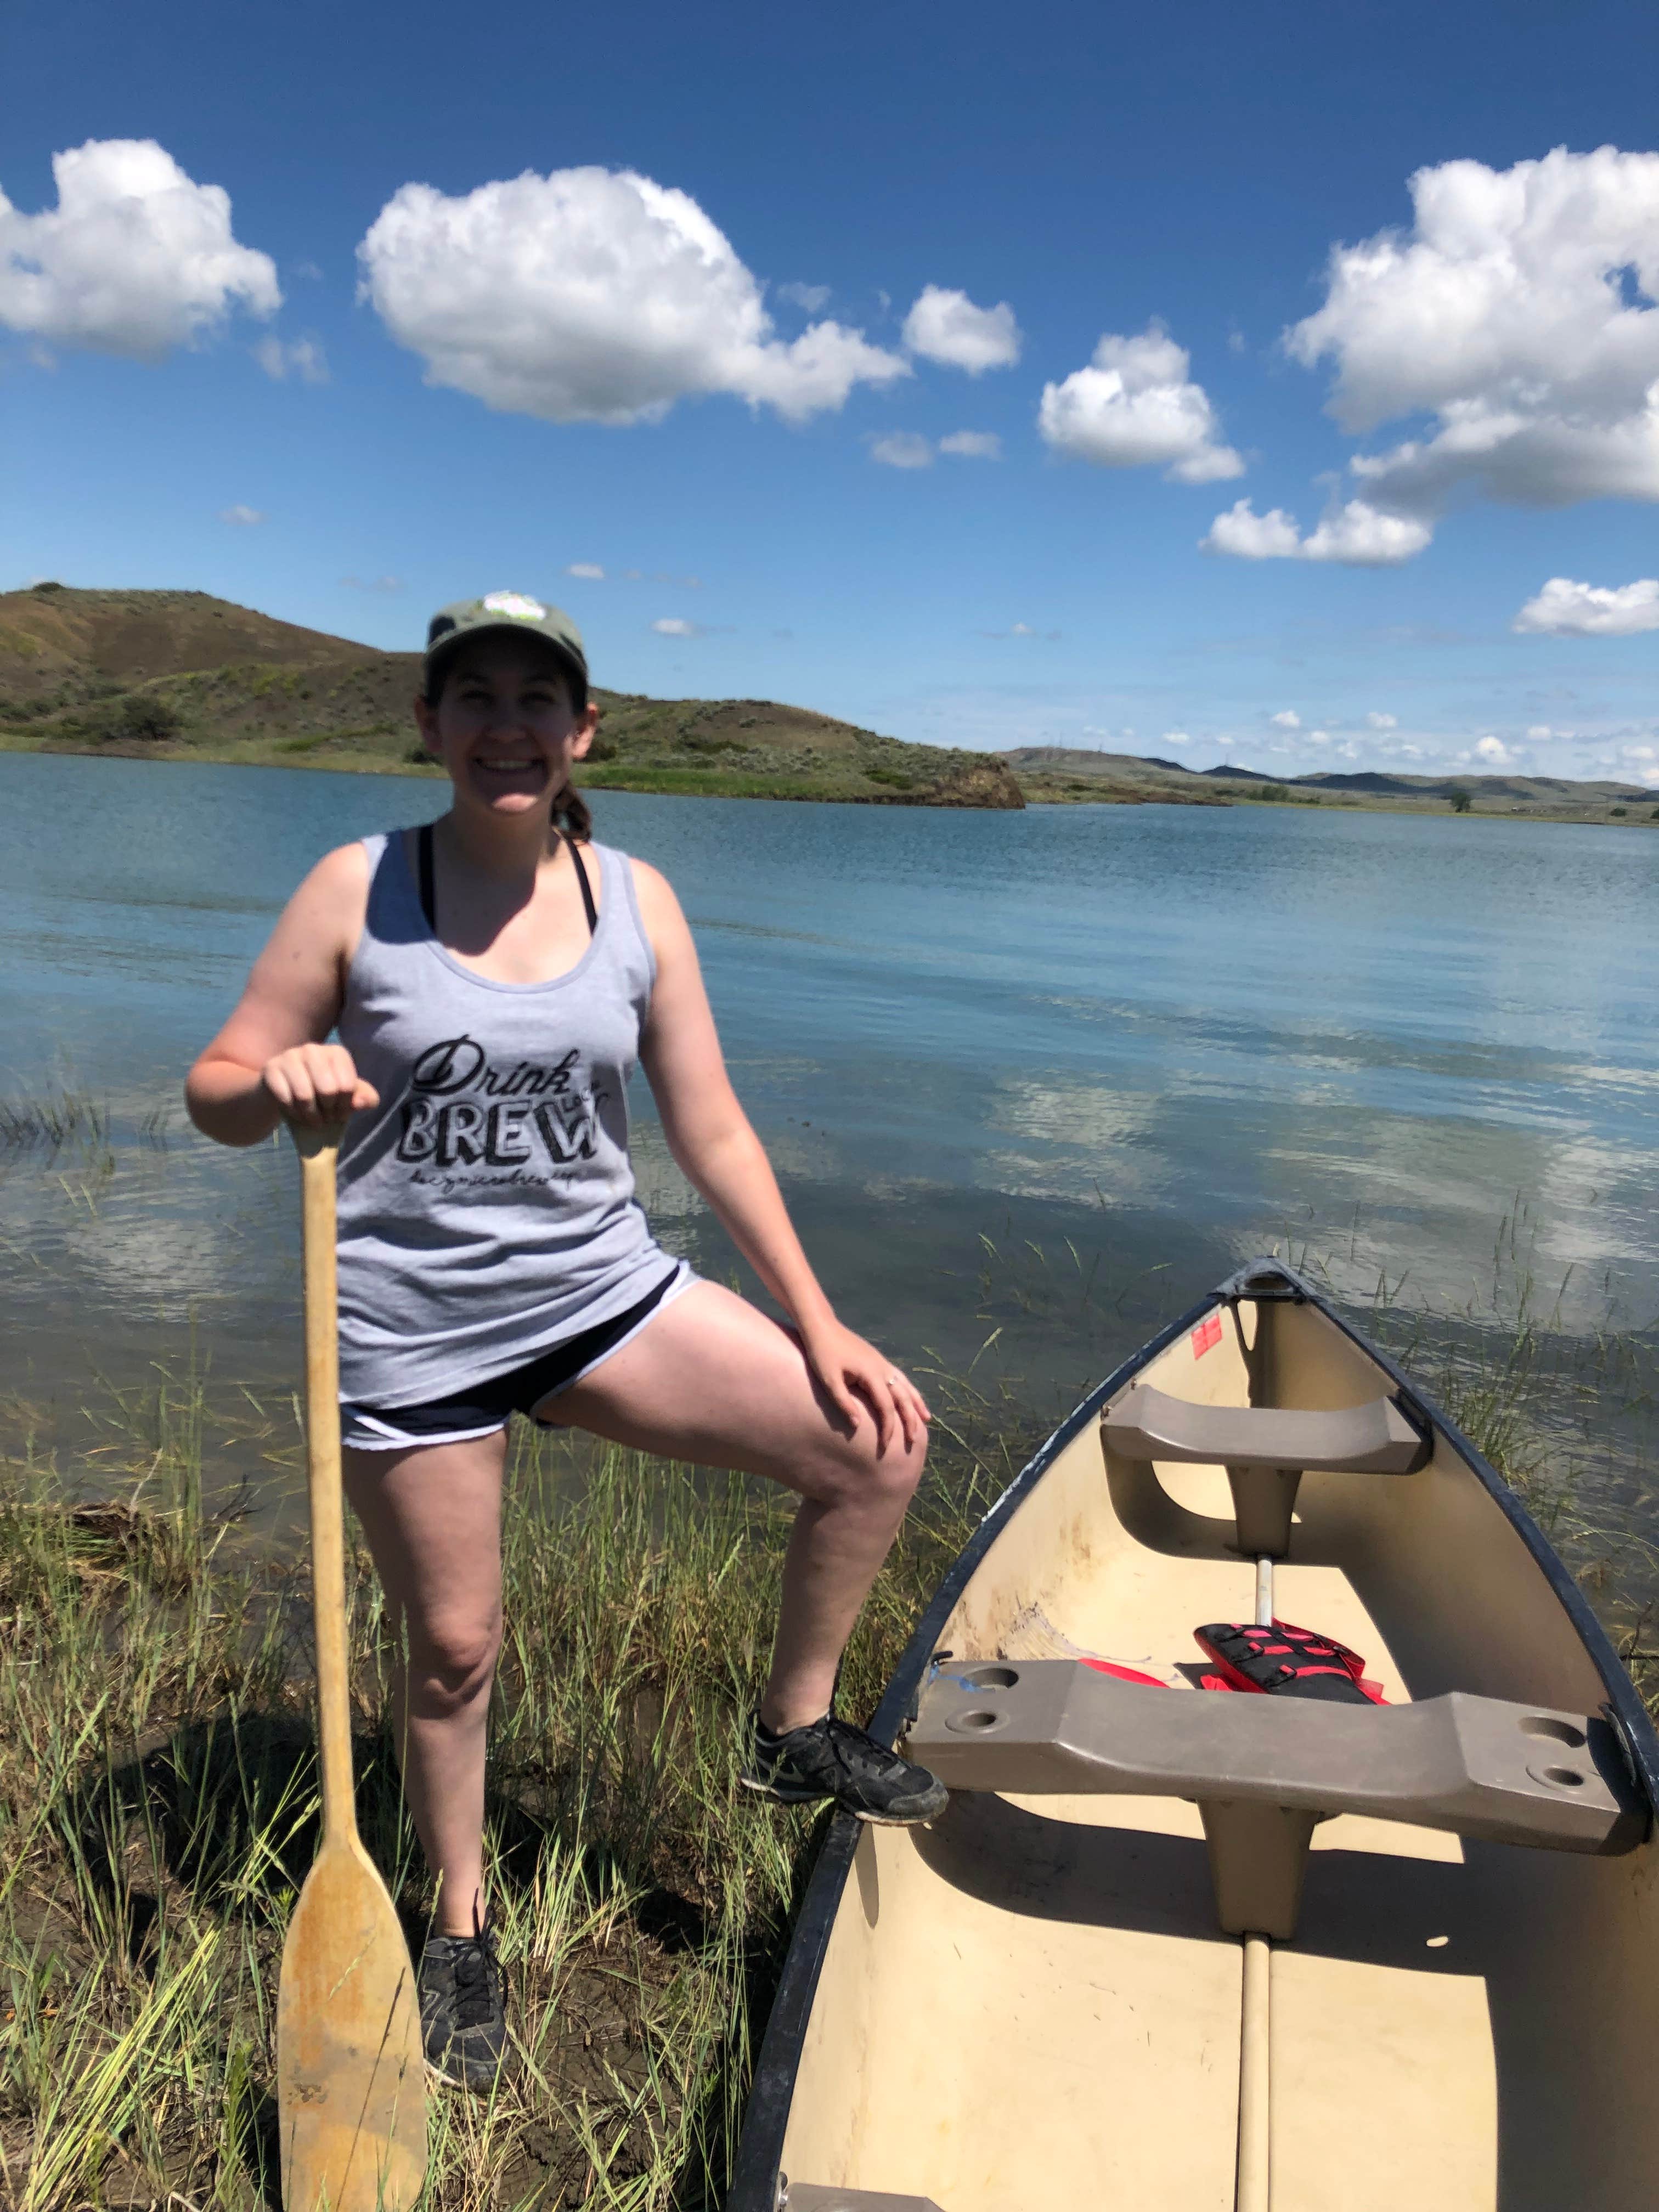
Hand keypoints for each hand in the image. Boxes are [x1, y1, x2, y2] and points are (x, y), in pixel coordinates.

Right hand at [260, 1043, 378, 1128]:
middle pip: (328, 1090)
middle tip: (326, 1118)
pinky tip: (296, 1114)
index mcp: (336, 1053)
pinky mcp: (271, 1068)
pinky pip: (285, 1098)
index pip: (348, 1086)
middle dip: (328, 1112)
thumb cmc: (319, 1095)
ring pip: (305, 1095)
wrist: (282, 1094)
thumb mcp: (345, 1098)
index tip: (340, 1114)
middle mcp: (313, 1049)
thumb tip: (360, 1103)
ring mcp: (290, 1056)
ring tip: (313, 1120)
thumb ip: (365, 1099)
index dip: (345, 1107)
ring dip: (310, 1116)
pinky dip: (293, 1113)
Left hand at [800, 1319, 930, 1454]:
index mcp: (871, 1374)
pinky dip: (910, 1390)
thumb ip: (843, 1402)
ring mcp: (882, 1363)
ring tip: (926, 1419)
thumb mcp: (828, 1380)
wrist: (822, 1327)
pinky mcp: (879, 1360)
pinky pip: (900, 1378)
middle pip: (903, 1397)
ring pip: (906, 1386)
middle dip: (910, 1419)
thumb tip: (857, 1425)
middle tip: (914, 1440)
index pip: (886, 1406)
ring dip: (916, 1404)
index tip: (886, 1445)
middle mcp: (882, 1368)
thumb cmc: (822, 1354)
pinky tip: (911, 1397)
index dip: (888, 1427)